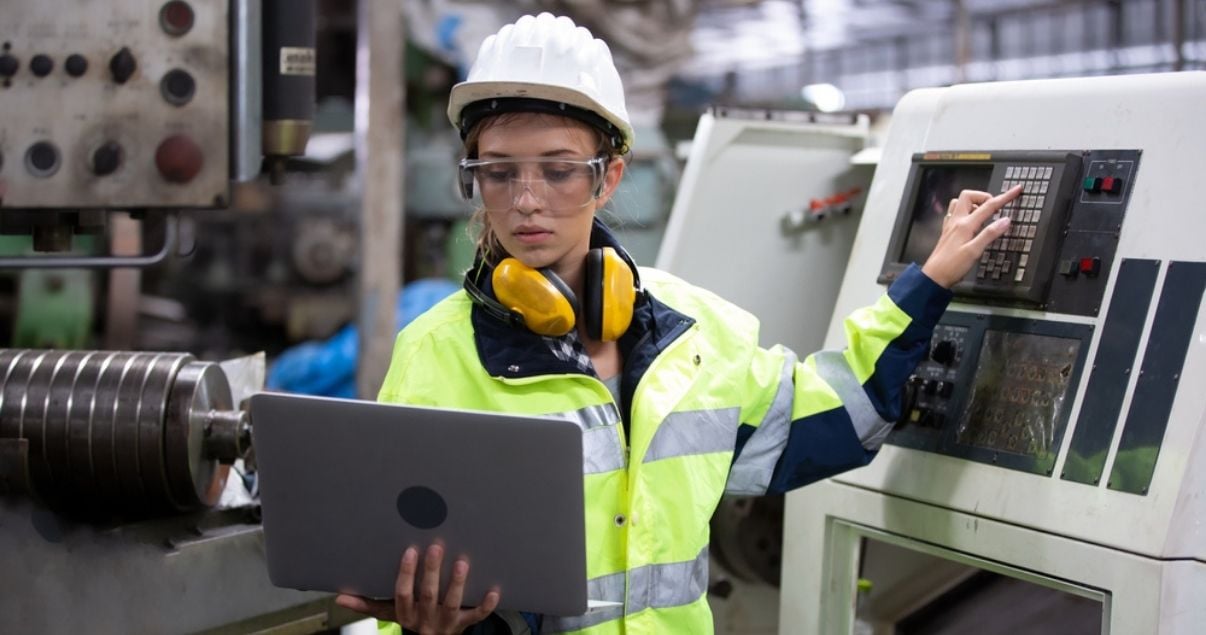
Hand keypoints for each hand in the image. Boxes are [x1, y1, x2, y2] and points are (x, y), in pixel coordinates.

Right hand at [335, 544, 499, 634]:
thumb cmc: (411, 617)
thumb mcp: (388, 612)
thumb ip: (366, 603)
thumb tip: (338, 597)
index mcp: (406, 614)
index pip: (403, 593)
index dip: (406, 574)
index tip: (410, 550)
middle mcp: (425, 619)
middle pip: (428, 596)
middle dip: (432, 572)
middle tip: (437, 546)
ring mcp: (446, 623)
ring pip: (452, 605)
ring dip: (456, 584)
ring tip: (462, 563)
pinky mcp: (464, 624)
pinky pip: (476, 616)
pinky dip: (485, 605)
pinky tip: (494, 589)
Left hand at [921, 185, 1020, 287]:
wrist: (934, 277)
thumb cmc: (952, 267)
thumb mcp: (975, 251)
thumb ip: (990, 234)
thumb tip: (1005, 220)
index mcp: (965, 225)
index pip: (988, 206)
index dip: (1004, 197)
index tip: (1016, 190)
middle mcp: (956, 221)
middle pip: (969, 196)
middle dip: (984, 196)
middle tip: (996, 206)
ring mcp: (950, 226)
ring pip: (960, 203)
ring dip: (973, 203)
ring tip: (984, 214)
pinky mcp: (947, 232)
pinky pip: (955, 214)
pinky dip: (966, 212)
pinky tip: (971, 221)